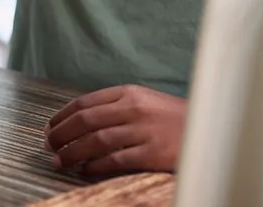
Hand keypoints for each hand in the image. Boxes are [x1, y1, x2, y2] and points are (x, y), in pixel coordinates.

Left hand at [44, 85, 186, 175]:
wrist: (215, 129)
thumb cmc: (176, 118)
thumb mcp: (146, 101)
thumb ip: (118, 106)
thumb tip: (82, 122)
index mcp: (129, 92)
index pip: (84, 103)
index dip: (61, 117)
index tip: (49, 128)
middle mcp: (134, 108)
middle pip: (84, 121)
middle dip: (60, 135)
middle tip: (47, 147)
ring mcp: (143, 130)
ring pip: (95, 141)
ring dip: (71, 153)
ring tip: (58, 162)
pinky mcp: (153, 153)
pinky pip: (114, 160)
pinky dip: (94, 166)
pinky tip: (84, 170)